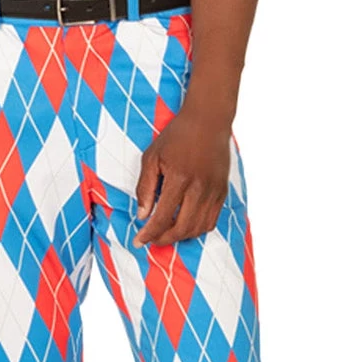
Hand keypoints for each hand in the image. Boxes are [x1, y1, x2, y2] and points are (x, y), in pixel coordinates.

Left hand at [133, 108, 231, 248]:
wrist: (208, 120)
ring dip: (180, 236)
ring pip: (197, 229)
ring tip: (166, 233)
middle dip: (163, 239)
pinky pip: (210, 222)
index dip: (149, 234)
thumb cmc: (177, 136)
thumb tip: (142, 215)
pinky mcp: (222, 192)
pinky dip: (196, 230)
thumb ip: (145, 188)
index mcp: (179, 178)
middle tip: (151, 239)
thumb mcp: (152, 157)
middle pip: (181, 229)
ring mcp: (213, 192)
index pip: (162, 218)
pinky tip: (184, 225)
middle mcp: (199, 188)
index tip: (138, 241)